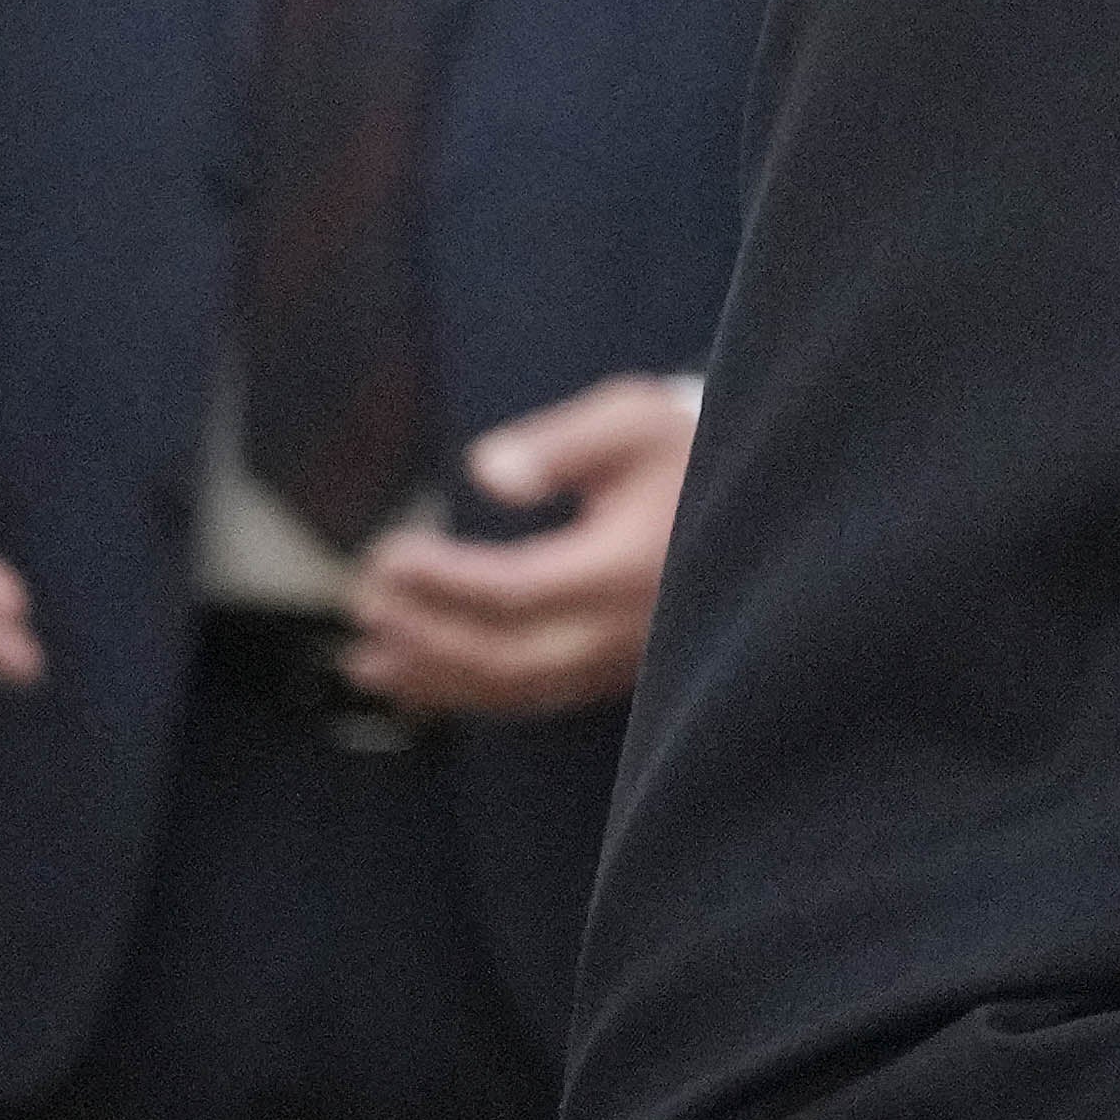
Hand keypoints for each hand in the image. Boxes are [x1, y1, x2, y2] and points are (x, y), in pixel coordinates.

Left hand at [343, 375, 699, 717]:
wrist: (755, 504)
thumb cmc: (682, 454)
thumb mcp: (631, 421)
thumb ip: (560, 443)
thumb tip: (486, 471)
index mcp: (625, 567)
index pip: (515, 591)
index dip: (441, 581)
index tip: (389, 552)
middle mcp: (623, 629)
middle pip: (505, 655)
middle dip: (423, 634)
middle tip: (363, 601)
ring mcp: (620, 660)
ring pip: (514, 689)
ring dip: (433, 678)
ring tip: (364, 662)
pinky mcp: (614, 672)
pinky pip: (534, 698)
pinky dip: (469, 696)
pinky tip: (420, 686)